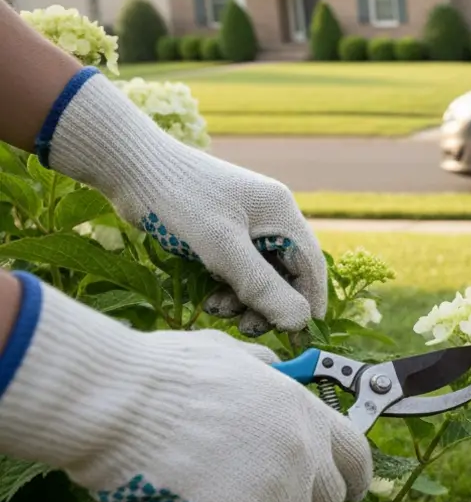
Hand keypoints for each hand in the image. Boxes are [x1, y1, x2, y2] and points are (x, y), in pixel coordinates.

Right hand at [0, 274, 371, 501]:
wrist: (119, 402)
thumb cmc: (158, 375)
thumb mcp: (227, 355)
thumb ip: (262, 371)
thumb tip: (273, 372)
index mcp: (303, 409)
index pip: (356, 455)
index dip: (352, 479)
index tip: (347, 493)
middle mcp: (305, 449)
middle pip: (328, 500)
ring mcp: (284, 487)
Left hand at [42, 69, 324, 334]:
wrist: (128, 165)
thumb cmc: (178, 200)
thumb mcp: (222, 249)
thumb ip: (263, 287)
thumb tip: (300, 323)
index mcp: (280, 213)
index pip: (311, 266)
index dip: (310, 302)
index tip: (300, 337)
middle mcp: (269, 216)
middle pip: (286, 273)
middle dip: (269, 304)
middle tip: (245, 327)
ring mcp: (244, 222)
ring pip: (260, 274)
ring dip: (244, 299)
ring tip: (215, 309)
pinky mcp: (220, 229)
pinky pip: (237, 267)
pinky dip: (227, 286)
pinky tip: (206, 298)